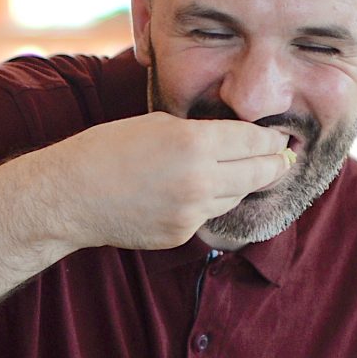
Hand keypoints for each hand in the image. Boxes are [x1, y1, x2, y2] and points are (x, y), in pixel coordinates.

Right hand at [23, 113, 288, 251]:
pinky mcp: (181, 234)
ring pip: (235, 196)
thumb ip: (201, 133)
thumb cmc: (107, 149)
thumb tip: (232, 141)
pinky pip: (208, 215)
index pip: (253, 141)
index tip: (279, 138)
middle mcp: (200, 180)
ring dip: (242, 184)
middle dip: (274, 164)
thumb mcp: (158, 124)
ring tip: (248, 173)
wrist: (72, 196)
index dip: (270, 139)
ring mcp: (192, 212)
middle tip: (284, 158)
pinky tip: (198, 191)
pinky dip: (208, 202)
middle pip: (257, 173)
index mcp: (195, 143)